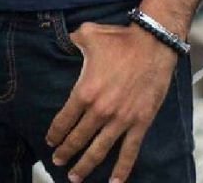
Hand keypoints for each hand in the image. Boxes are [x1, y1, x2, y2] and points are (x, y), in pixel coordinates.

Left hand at [45, 21, 178, 181]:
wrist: (152, 45)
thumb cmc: (118, 39)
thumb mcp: (86, 35)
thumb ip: (71, 41)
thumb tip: (64, 40)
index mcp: (85, 91)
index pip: (64, 119)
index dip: (55, 133)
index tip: (50, 141)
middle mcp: (101, 110)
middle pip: (78, 138)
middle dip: (66, 152)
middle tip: (56, 161)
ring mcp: (121, 120)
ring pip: (100, 150)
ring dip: (86, 165)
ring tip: (75, 177)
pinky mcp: (140, 124)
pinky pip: (129, 152)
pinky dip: (122, 169)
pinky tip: (115, 182)